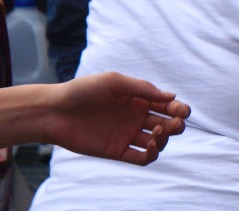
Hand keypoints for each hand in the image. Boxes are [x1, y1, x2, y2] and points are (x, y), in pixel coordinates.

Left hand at [43, 71, 189, 165]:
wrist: (55, 111)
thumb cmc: (82, 91)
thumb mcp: (114, 82)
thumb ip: (142, 88)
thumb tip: (171, 96)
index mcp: (137, 99)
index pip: (166, 105)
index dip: (178, 108)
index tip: (183, 110)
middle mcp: (135, 117)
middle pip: (166, 124)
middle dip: (176, 124)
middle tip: (175, 123)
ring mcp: (127, 135)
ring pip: (157, 142)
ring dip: (164, 139)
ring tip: (157, 133)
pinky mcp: (117, 151)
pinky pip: (141, 158)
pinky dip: (151, 155)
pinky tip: (150, 147)